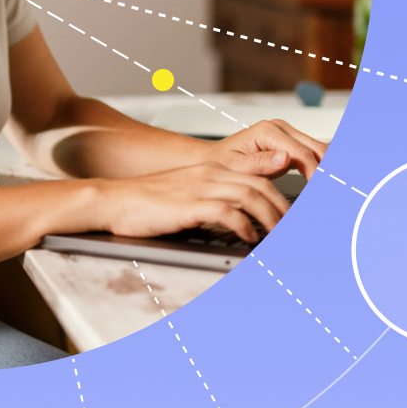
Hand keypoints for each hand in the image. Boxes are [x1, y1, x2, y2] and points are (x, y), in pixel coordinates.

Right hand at [91, 162, 290, 243]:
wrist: (113, 200)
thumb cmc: (147, 203)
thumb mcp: (187, 194)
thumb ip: (214, 199)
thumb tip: (240, 218)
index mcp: (211, 169)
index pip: (258, 176)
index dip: (281, 196)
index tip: (293, 217)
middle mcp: (210, 174)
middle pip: (262, 185)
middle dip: (283, 210)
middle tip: (293, 231)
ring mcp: (200, 187)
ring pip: (251, 196)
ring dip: (270, 219)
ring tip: (277, 237)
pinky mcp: (189, 205)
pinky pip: (227, 212)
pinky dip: (244, 226)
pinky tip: (249, 238)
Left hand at [203, 119, 326, 180]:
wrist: (215, 158)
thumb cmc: (222, 162)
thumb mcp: (237, 166)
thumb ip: (260, 163)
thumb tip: (284, 159)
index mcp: (267, 131)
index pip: (301, 154)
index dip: (315, 174)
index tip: (319, 191)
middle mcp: (280, 128)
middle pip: (316, 148)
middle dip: (327, 171)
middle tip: (335, 191)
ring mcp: (287, 134)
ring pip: (319, 150)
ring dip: (327, 169)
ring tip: (335, 189)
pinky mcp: (290, 142)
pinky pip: (312, 155)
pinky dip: (321, 168)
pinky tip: (324, 183)